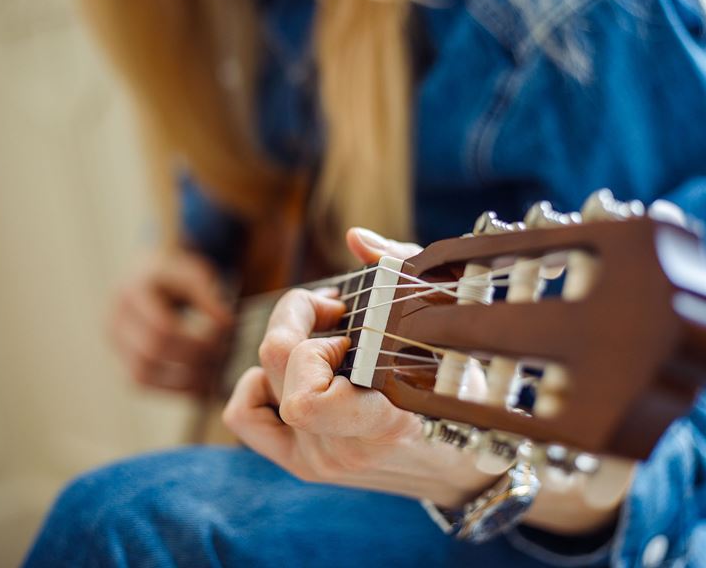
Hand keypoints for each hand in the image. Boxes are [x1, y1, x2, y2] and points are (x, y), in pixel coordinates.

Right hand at [109, 246, 232, 394]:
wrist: (149, 276)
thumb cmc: (174, 274)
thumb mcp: (193, 274)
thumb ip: (209, 298)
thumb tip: (227, 326)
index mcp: (133, 292)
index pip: (161, 328)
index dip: (195, 341)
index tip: (224, 340)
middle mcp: (115, 320)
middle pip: (149, 355)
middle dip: (190, 363)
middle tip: (221, 360)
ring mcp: (115, 343)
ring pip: (141, 376)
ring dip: (180, 382)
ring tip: (212, 376)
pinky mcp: (122, 359)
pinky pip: (143, 383)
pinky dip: (172, 388)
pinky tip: (199, 384)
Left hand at [224, 227, 632, 534]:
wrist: (460, 465)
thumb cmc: (461, 388)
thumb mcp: (447, 324)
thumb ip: (404, 271)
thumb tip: (355, 239)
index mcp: (383, 423)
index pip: (305, 394)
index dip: (316, 344)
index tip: (351, 328)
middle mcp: (341, 447)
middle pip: (274, 361)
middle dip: (299, 316)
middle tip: (335, 311)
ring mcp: (317, 460)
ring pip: (257, 381)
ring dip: (285, 345)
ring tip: (324, 340)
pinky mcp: (301, 464)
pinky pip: (244, 418)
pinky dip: (254, 385)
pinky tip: (290, 372)